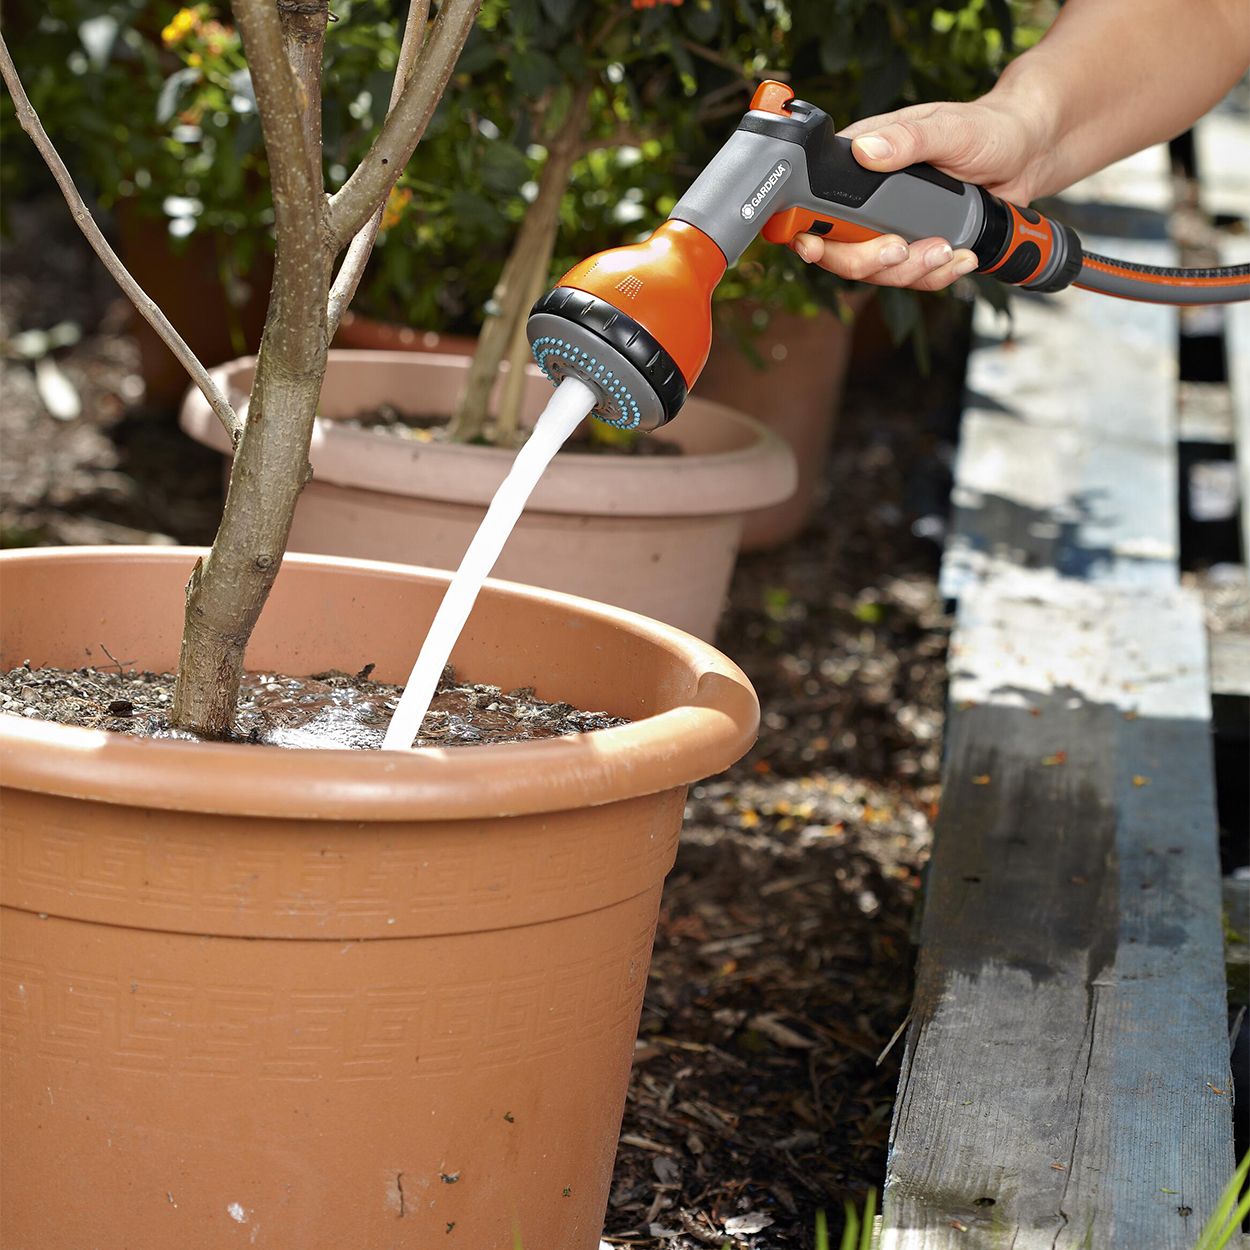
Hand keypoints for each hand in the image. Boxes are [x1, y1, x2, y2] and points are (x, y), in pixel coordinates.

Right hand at [791, 94, 1053, 290]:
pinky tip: (960, 258)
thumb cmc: (990, 128)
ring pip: (878, 272)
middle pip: (841, 251)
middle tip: (900, 248)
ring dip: (911, 271)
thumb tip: (866, 151)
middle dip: (868, 260)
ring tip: (946, 250)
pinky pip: (913, 278)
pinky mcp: (918, 246)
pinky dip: (936, 276)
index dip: (808, 229)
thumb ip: (908, 140)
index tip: (815, 243)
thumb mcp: (950, 128)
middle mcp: (871, 200)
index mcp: (863, 164)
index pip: (816, 204)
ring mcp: (893, 227)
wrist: (1028, 152)